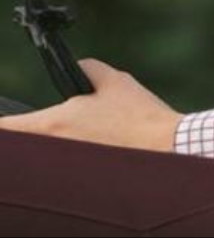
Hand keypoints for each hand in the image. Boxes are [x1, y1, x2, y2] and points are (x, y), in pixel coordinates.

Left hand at [0, 58, 183, 152]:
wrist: (163, 147)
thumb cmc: (139, 115)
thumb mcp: (116, 81)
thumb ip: (90, 70)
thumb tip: (80, 68)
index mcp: (56, 124)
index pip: (8, 128)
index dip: (2, 124)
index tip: (3, 120)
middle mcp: (55, 150)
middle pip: (26, 144)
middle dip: (32, 132)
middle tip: (50, 122)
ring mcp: (67, 168)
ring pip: (46, 156)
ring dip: (55, 145)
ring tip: (85, 132)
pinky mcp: (81, 179)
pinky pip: (64, 168)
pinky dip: (72, 157)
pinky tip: (96, 147)